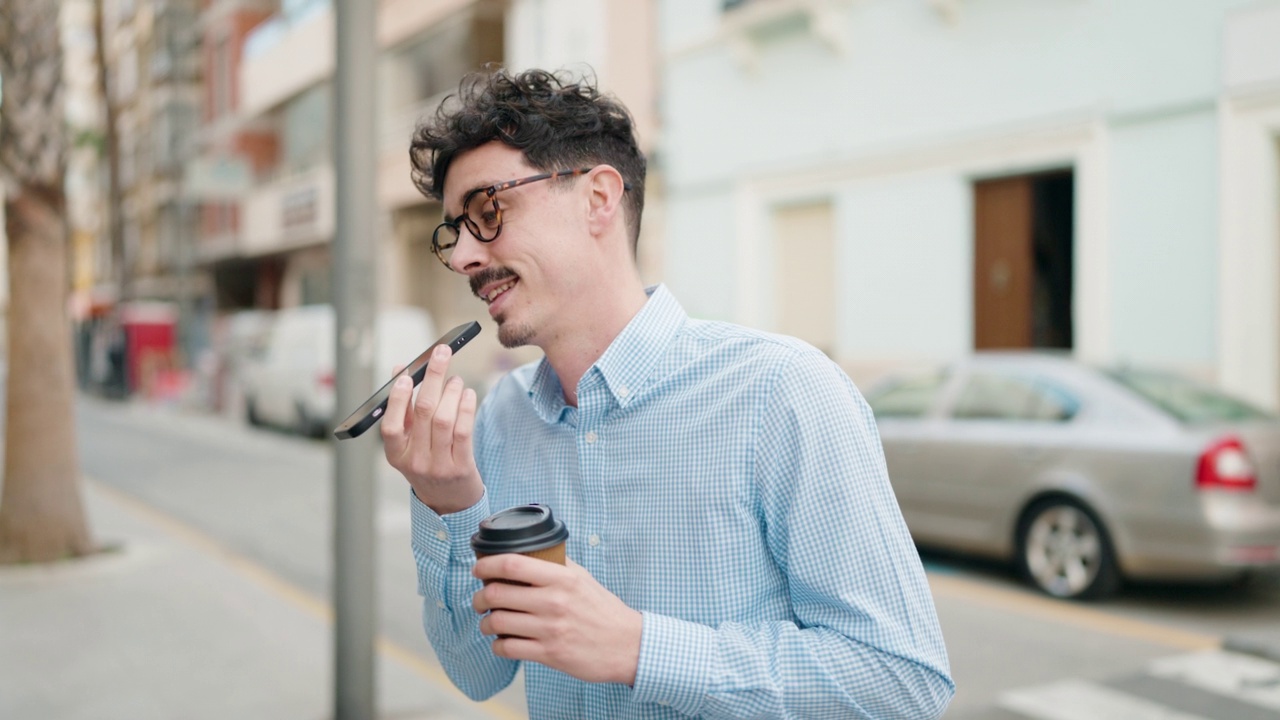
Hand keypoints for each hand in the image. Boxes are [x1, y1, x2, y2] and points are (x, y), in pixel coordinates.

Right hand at [381, 345, 482, 513]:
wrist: (450, 501)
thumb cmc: (428, 462)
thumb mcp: (409, 442)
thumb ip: (404, 409)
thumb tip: (401, 370)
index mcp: (396, 456)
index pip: (390, 427)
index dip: (397, 399)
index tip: (407, 374)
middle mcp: (415, 462)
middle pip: (422, 413)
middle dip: (433, 378)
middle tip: (441, 354)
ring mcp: (439, 466)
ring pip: (444, 419)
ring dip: (451, 391)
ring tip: (455, 379)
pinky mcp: (461, 467)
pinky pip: (463, 431)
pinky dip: (465, 407)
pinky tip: (467, 394)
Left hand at [472, 555, 642, 685]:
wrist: (627, 644)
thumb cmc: (603, 610)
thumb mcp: (583, 578)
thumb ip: (557, 565)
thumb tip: (529, 552)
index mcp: (562, 578)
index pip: (512, 564)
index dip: (487, 565)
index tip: (478, 568)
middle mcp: (554, 602)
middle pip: (497, 594)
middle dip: (479, 597)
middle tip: (479, 600)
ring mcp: (550, 630)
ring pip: (498, 623)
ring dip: (486, 623)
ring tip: (489, 622)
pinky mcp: (549, 654)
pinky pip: (508, 649)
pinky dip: (498, 646)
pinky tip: (502, 642)